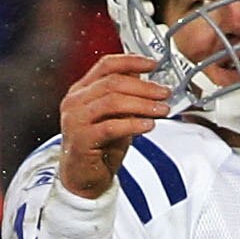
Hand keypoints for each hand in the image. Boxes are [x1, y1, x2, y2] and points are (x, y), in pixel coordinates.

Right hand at [56, 52, 172, 198]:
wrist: (82, 177)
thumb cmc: (98, 147)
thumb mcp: (114, 117)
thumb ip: (126, 98)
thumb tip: (148, 80)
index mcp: (81, 90)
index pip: (106, 65)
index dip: (131, 61)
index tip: (153, 64)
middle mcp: (75, 101)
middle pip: (113, 83)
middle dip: (144, 87)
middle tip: (164, 92)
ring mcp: (75, 119)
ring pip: (112, 101)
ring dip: (142, 104)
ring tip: (161, 109)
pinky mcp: (81, 139)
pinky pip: (111, 127)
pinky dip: (133, 124)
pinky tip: (148, 126)